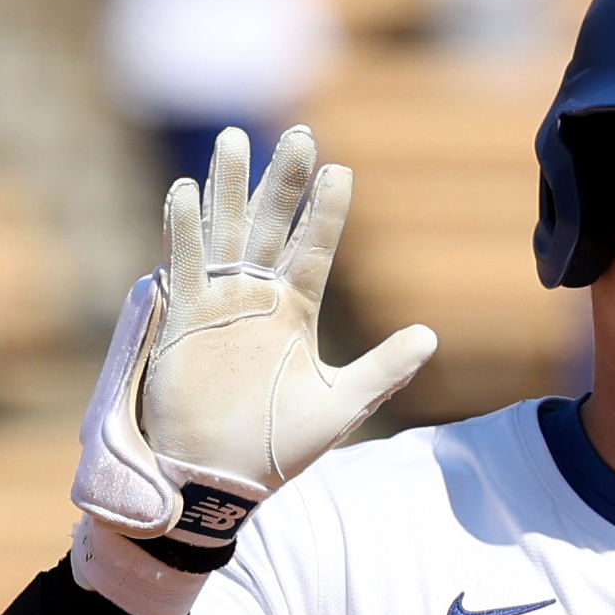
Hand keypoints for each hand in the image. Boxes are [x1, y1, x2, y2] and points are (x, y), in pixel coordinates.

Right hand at [69, 128, 439, 609]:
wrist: (218, 480)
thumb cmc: (277, 448)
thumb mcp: (340, 406)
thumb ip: (382, 369)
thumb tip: (431, 336)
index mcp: (295, 311)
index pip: (313, 247)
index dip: (326, 211)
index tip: (341, 170)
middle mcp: (257, 296)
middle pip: (270, 224)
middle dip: (283, 181)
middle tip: (298, 134)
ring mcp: (218, 303)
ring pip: (225, 230)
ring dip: (228, 186)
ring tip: (235, 139)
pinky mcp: (182, 319)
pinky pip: (182, 265)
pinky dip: (183, 229)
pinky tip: (187, 190)